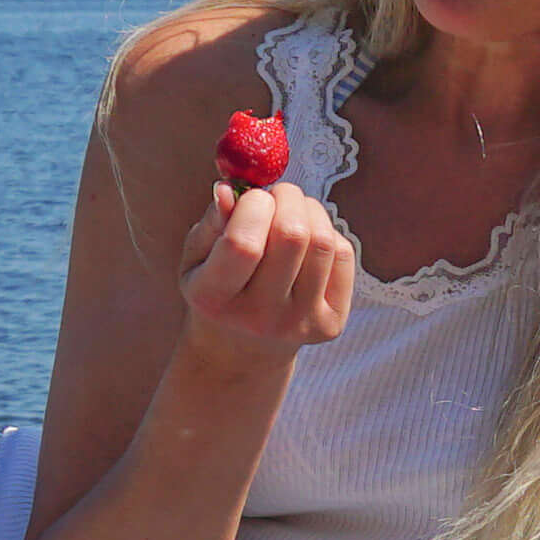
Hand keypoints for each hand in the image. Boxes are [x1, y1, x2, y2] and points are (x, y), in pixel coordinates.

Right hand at [178, 181, 359, 363]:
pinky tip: (306, 245)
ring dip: (310, 210)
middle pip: (292, 235)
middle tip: (276, 195)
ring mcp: (299, 324)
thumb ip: (212, 222)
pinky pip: (342, 255)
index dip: (253, 205)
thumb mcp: (198, 258)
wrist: (244, 350)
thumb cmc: (218, 288)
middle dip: (287, 197)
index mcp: (214, 298)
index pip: (243, 244)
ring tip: (291, 215)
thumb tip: (230, 189)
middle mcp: (259, 318)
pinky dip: (327, 234)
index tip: (251, 196)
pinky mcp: (331, 325)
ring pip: (323, 240)